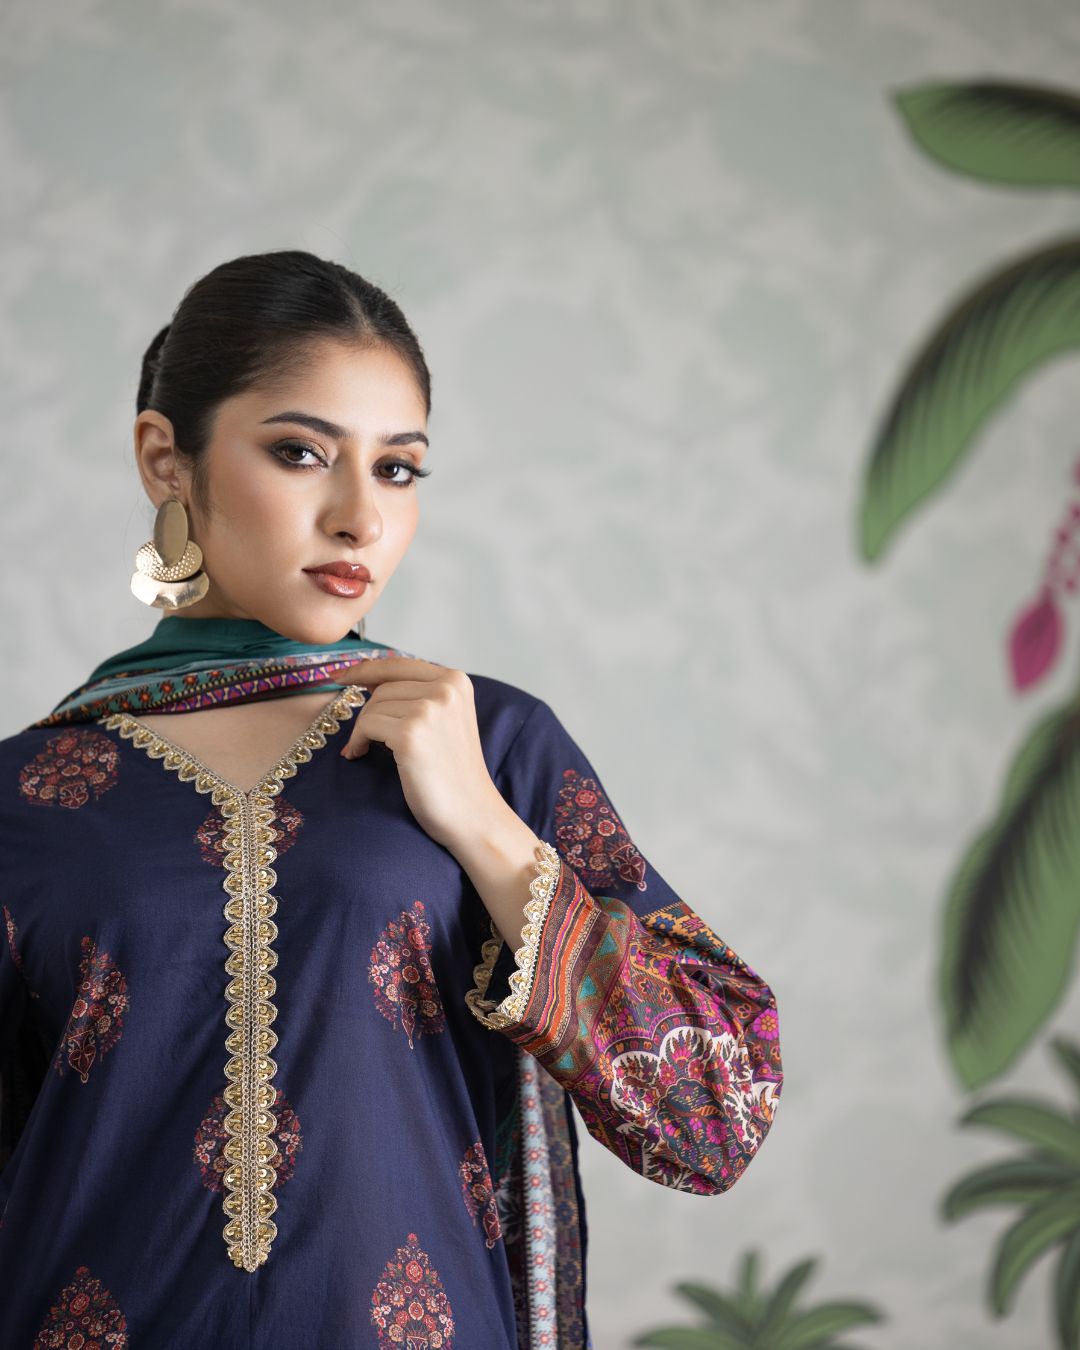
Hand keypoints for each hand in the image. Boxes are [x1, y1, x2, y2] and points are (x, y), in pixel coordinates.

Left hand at [336, 656, 503, 852]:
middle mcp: (446, 689)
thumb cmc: (454, 772)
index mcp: (457, 681)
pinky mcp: (411, 734)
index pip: (400, 664)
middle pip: (384, 687)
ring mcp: (429, 710)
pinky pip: (366, 726)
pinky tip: (359, 754)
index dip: (367, 669)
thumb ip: (417, 694)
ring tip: (367, 749)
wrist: (472, 813)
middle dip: (368, 713)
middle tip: (364, 739)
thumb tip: (368, 679)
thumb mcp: (446, 719)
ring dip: (363, 730)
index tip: (341, 676)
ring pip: (373, 706)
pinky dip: (357, 741)